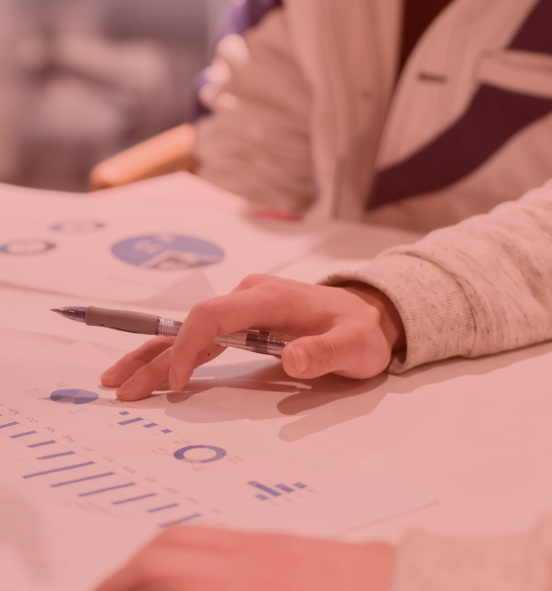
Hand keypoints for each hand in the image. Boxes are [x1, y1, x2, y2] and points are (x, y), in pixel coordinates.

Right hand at [94, 526, 394, 590]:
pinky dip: (189, 553)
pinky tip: (190, 576)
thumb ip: (218, 579)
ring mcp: (264, 544)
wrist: (404, 587)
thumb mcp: (267, 585)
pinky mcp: (279, 544)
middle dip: (126, 572)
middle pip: (168, 548)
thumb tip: (182, 577)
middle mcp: (247, 556)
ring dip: (156, 558)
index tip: (104, 589)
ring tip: (140, 582)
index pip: (161, 569)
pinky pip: (218, 538)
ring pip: (191, 537)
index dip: (122, 582)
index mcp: (245, 580)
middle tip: (109, 588)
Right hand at [100, 275, 405, 400]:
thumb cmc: (359, 331)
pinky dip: (176, 355)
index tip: (178, 383)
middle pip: (190, 323)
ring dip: (155, 356)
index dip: (189, 345)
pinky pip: (203, 338)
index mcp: (269, 298)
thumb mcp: (355, 346)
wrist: (364, 315)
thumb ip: (327, 352)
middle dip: (156, 355)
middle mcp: (249, 297)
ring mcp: (244, 309)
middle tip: (121, 385)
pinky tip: (154, 371)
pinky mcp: (244, 323)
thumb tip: (291, 359)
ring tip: (121, 380)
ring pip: (189, 332)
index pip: (214, 316)